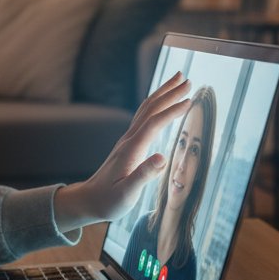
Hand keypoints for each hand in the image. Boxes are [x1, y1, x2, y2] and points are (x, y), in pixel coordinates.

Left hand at [54, 72, 190, 231]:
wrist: (88, 200)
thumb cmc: (108, 200)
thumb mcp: (127, 193)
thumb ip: (144, 175)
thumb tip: (163, 158)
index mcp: (132, 149)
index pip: (155, 123)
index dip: (172, 111)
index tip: (189, 101)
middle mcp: (129, 139)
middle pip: (150, 109)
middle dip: (169, 92)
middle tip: (187, 79)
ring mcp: (127, 139)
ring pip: (146, 109)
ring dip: (162, 93)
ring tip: (177, 81)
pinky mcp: (128, 143)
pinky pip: (144, 116)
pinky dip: (155, 104)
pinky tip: (161, 103)